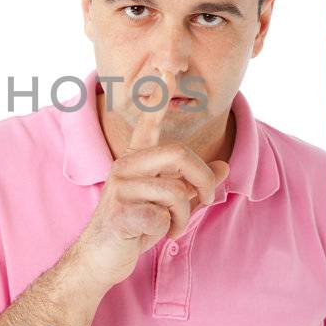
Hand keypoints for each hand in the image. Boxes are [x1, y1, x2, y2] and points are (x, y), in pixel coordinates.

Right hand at [65, 90, 227, 293]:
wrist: (101, 258)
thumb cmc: (135, 226)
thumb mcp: (171, 205)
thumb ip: (195, 185)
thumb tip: (224, 168)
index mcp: (138, 160)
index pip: (148, 122)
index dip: (158, 95)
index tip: (166, 67)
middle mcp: (126, 166)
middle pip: (180, 155)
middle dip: (203, 182)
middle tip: (204, 202)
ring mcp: (120, 188)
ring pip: (175, 191)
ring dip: (184, 216)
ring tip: (172, 227)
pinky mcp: (118, 212)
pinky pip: (160, 216)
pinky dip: (167, 231)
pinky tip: (153, 236)